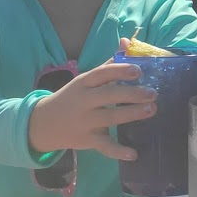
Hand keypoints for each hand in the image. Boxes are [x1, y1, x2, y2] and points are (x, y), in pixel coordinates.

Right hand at [27, 54, 155, 160]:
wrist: (44, 123)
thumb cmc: (73, 97)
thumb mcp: (86, 80)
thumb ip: (108, 65)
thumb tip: (127, 43)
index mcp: (84, 83)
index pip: (102, 74)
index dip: (120, 71)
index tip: (138, 71)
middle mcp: (84, 101)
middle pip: (109, 95)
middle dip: (132, 94)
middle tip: (153, 93)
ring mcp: (85, 121)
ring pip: (110, 117)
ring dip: (131, 114)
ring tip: (151, 110)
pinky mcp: (87, 140)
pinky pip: (104, 146)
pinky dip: (118, 151)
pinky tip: (134, 154)